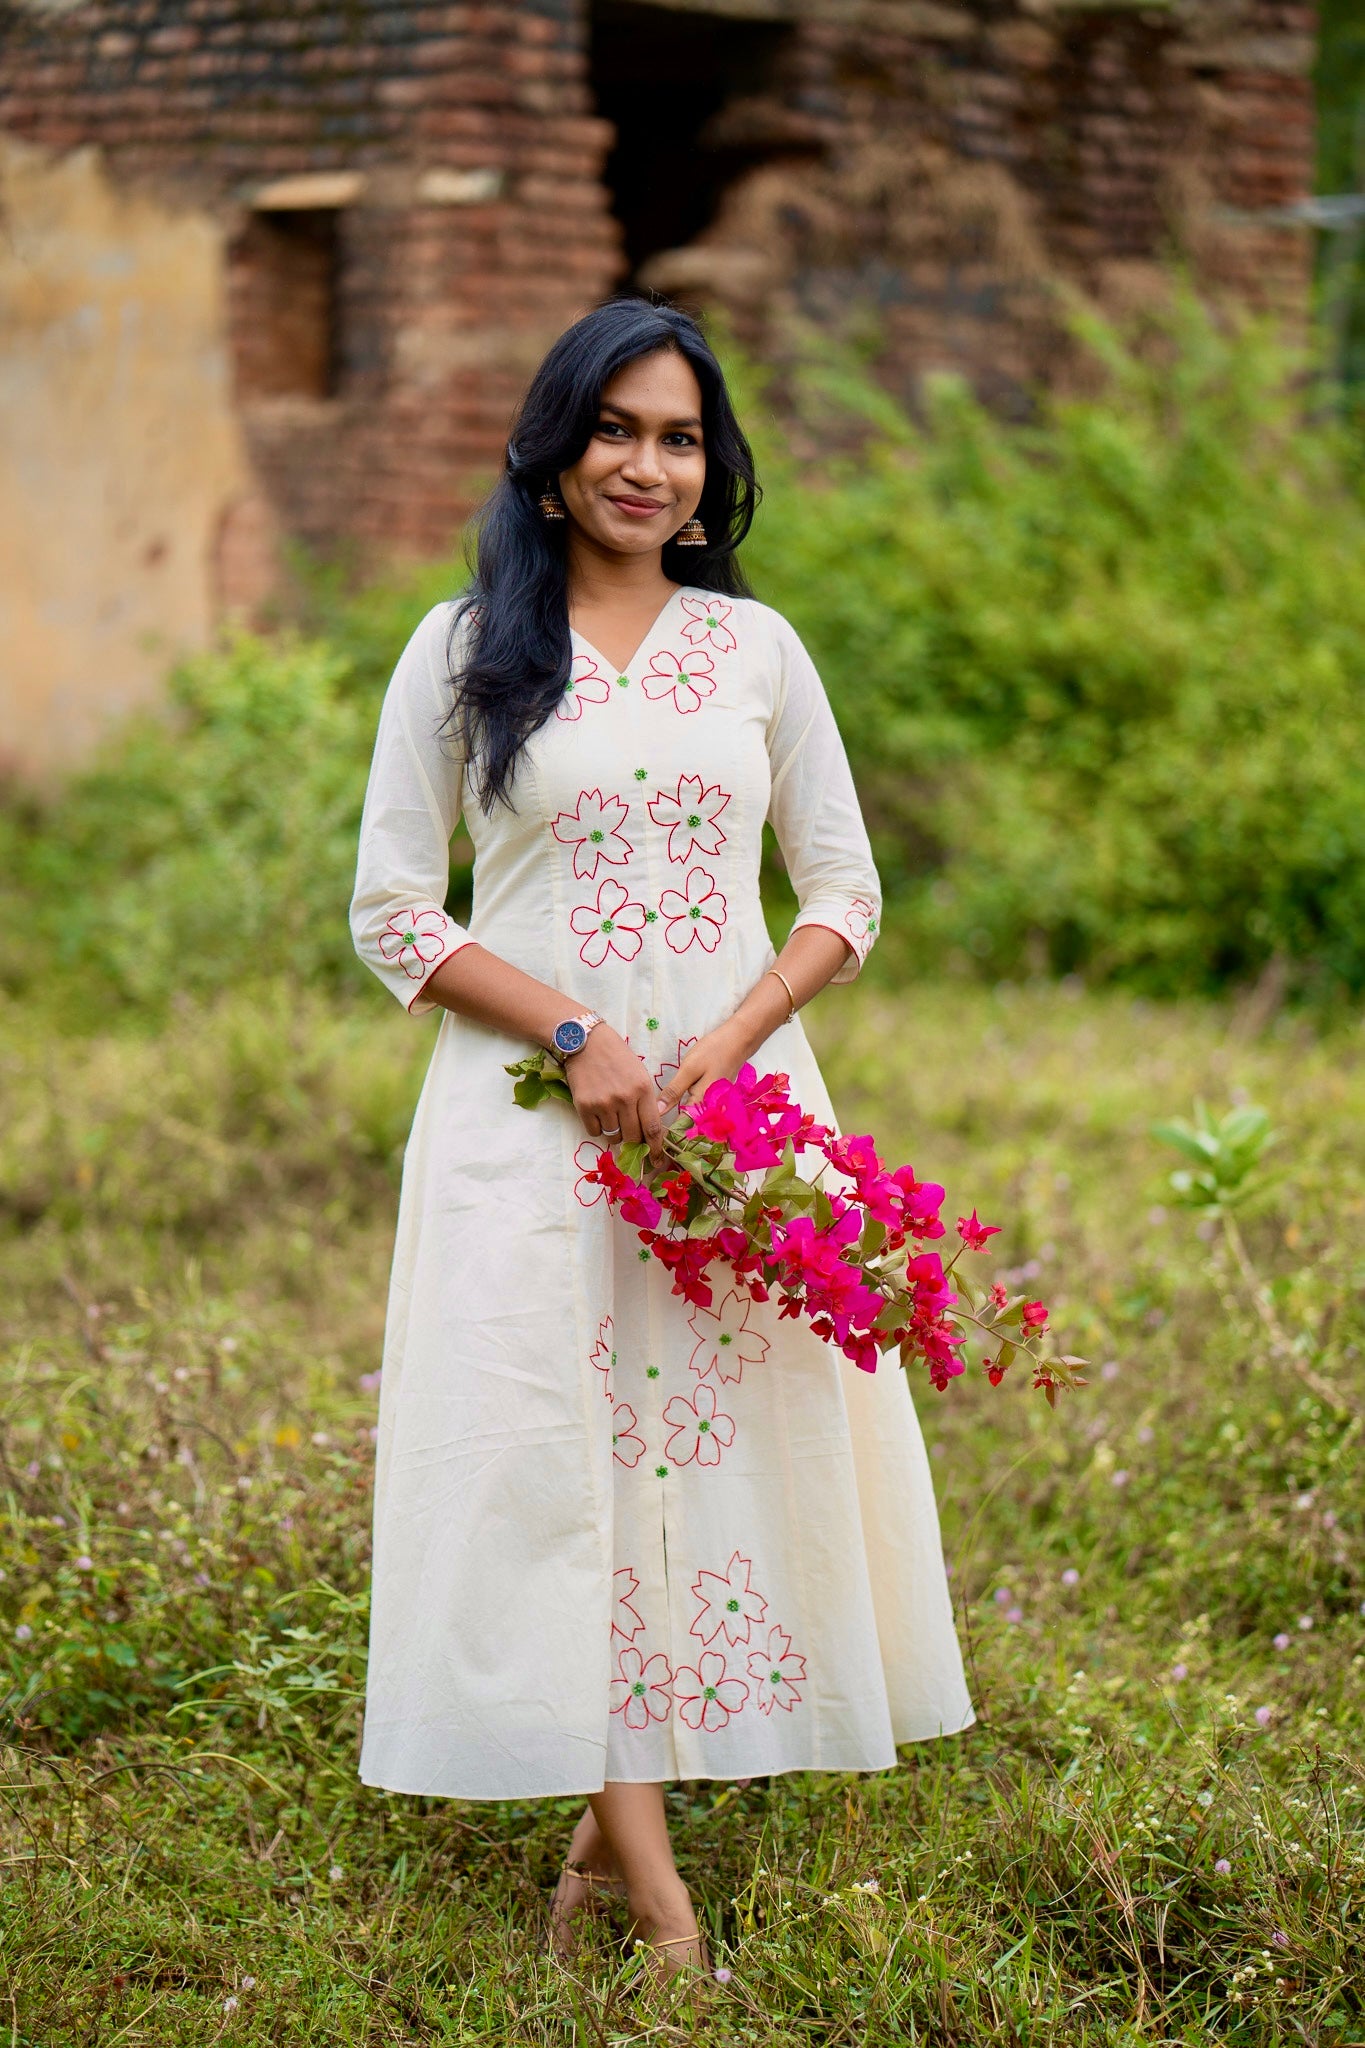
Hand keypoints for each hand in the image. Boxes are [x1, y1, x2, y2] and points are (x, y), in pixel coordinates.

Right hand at [564, 1024, 663, 1160]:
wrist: (586, 1042)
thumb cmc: (617, 1057)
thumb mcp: (639, 1074)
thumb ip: (646, 1101)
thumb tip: (650, 1133)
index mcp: (643, 1089)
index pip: (653, 1128)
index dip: (656, 1148)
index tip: (657, 1161)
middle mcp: (624, 1098)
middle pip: (633, 1137)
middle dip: (633, 1143)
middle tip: (631, 1139)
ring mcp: (603, 1103)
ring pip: (613, 1136)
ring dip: (614, 1132)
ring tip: (610, 1114)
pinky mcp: (584, 1106)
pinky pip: (594, 1132)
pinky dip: (596, 1127)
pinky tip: (596, 1111)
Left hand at [655, 1021, 753, 1134]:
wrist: (739, 1040)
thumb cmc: (714, 1051)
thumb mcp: (689, 1069)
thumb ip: (674, 1091)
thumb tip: (658, 1112)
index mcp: (703, 1104)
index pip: (683, 1126)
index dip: (668, 1130)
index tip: (653, 1131)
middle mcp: (713, 1109)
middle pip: (690, 1123)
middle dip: (674, 1125)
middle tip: (658, 1123)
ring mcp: (717, 1104)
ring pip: (697, 1116)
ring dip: (683, 1116)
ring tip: (668, 1112)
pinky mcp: (718, 1097)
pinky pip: (703, 1108)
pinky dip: (692, 1106)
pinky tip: (684, 1100)